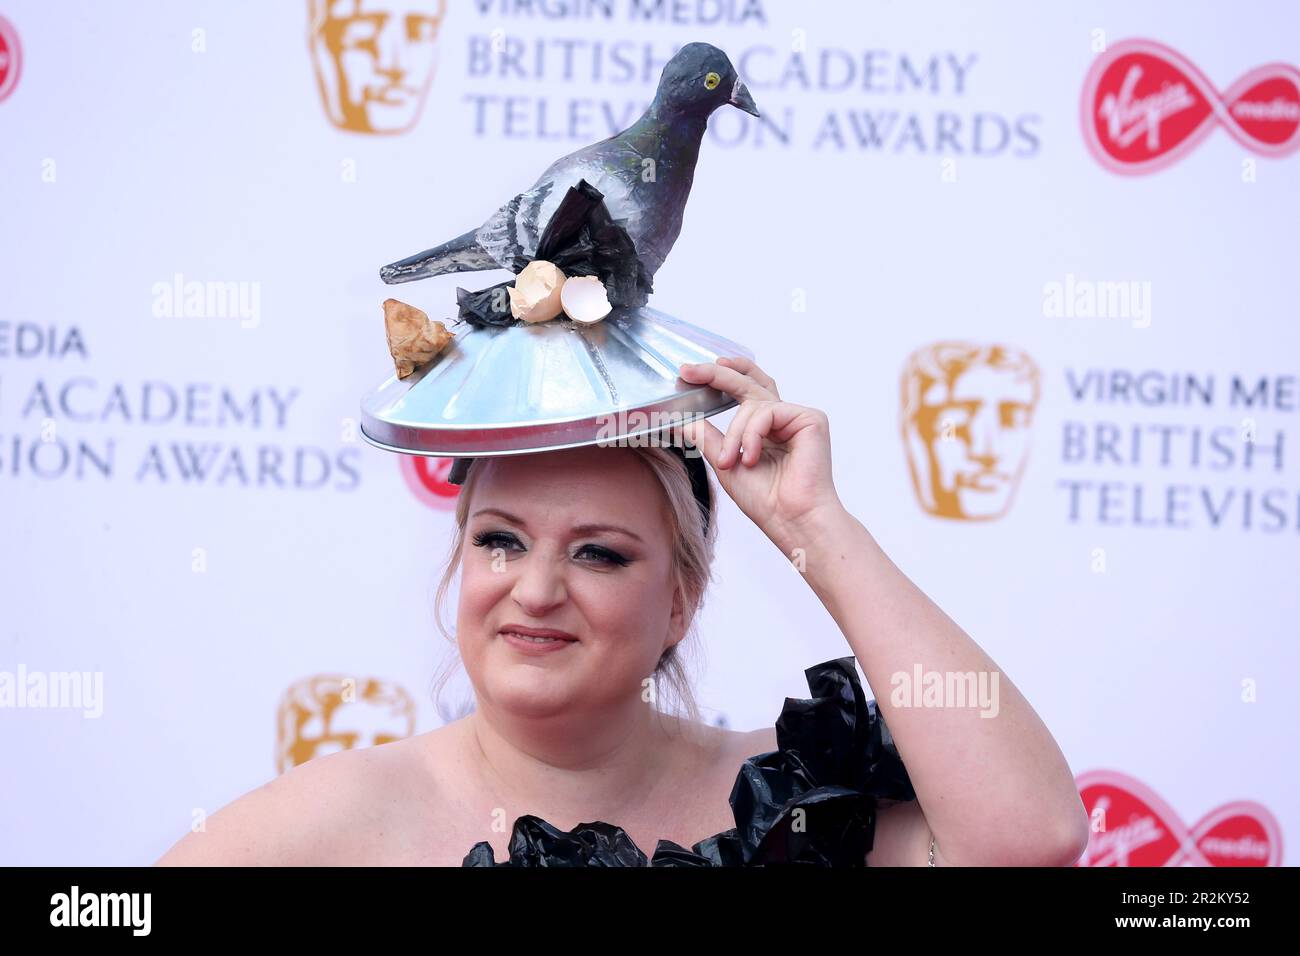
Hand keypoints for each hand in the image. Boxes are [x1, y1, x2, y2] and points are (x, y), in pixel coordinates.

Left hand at [678, 357, 844, 550]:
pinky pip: (767, 412)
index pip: (745, 388)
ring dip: (734, 434)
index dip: (721, 376)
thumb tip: (679, 419)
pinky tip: (752, 458)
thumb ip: (705, 436)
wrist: (790, 519)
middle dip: (716, 374)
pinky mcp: (810, 419)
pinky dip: (752, 435)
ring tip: (732, 462)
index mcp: (767, 427)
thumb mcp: (724, 462)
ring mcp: (797, 417)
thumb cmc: (765, 500)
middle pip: (749, 382)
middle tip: (689, 372)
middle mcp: (783, 418)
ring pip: (751, 404)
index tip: (689, 373)